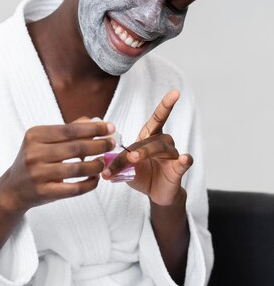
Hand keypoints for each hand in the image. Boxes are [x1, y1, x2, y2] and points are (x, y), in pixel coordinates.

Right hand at [0, 119, 115, 213]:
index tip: (110, 127)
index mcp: (34, 135)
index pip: (69, 130)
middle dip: (99, 145)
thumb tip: (93, 120)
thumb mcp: (43, 141)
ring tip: (104, 161)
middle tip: (112, 143)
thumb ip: (67, 130)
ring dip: (96, 165)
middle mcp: (33, 153)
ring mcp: (37, 174)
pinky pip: (74, 188)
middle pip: (75, 148)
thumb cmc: (34, 160)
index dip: (93, 129)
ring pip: (77, 169)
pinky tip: (95, 178)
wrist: (13, 188)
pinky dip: (90, 183)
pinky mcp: (44, 192)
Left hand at [101, 90, 192, 205]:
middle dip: (137, 148)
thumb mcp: (126, 168)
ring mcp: (172, 156)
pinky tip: (184, 158)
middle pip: (151, 140)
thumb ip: (117, 163)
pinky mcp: (178, 170)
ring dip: (146, 153)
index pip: (158, 118)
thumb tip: (102, 165)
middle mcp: (163, 142)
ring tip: (134, 160)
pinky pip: (183, 163)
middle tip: (127, 157)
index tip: (176, 92)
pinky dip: (184, 160)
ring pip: (162, 148)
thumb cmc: (141, 174)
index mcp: (150, 137)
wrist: (155, 193)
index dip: (166, 105)